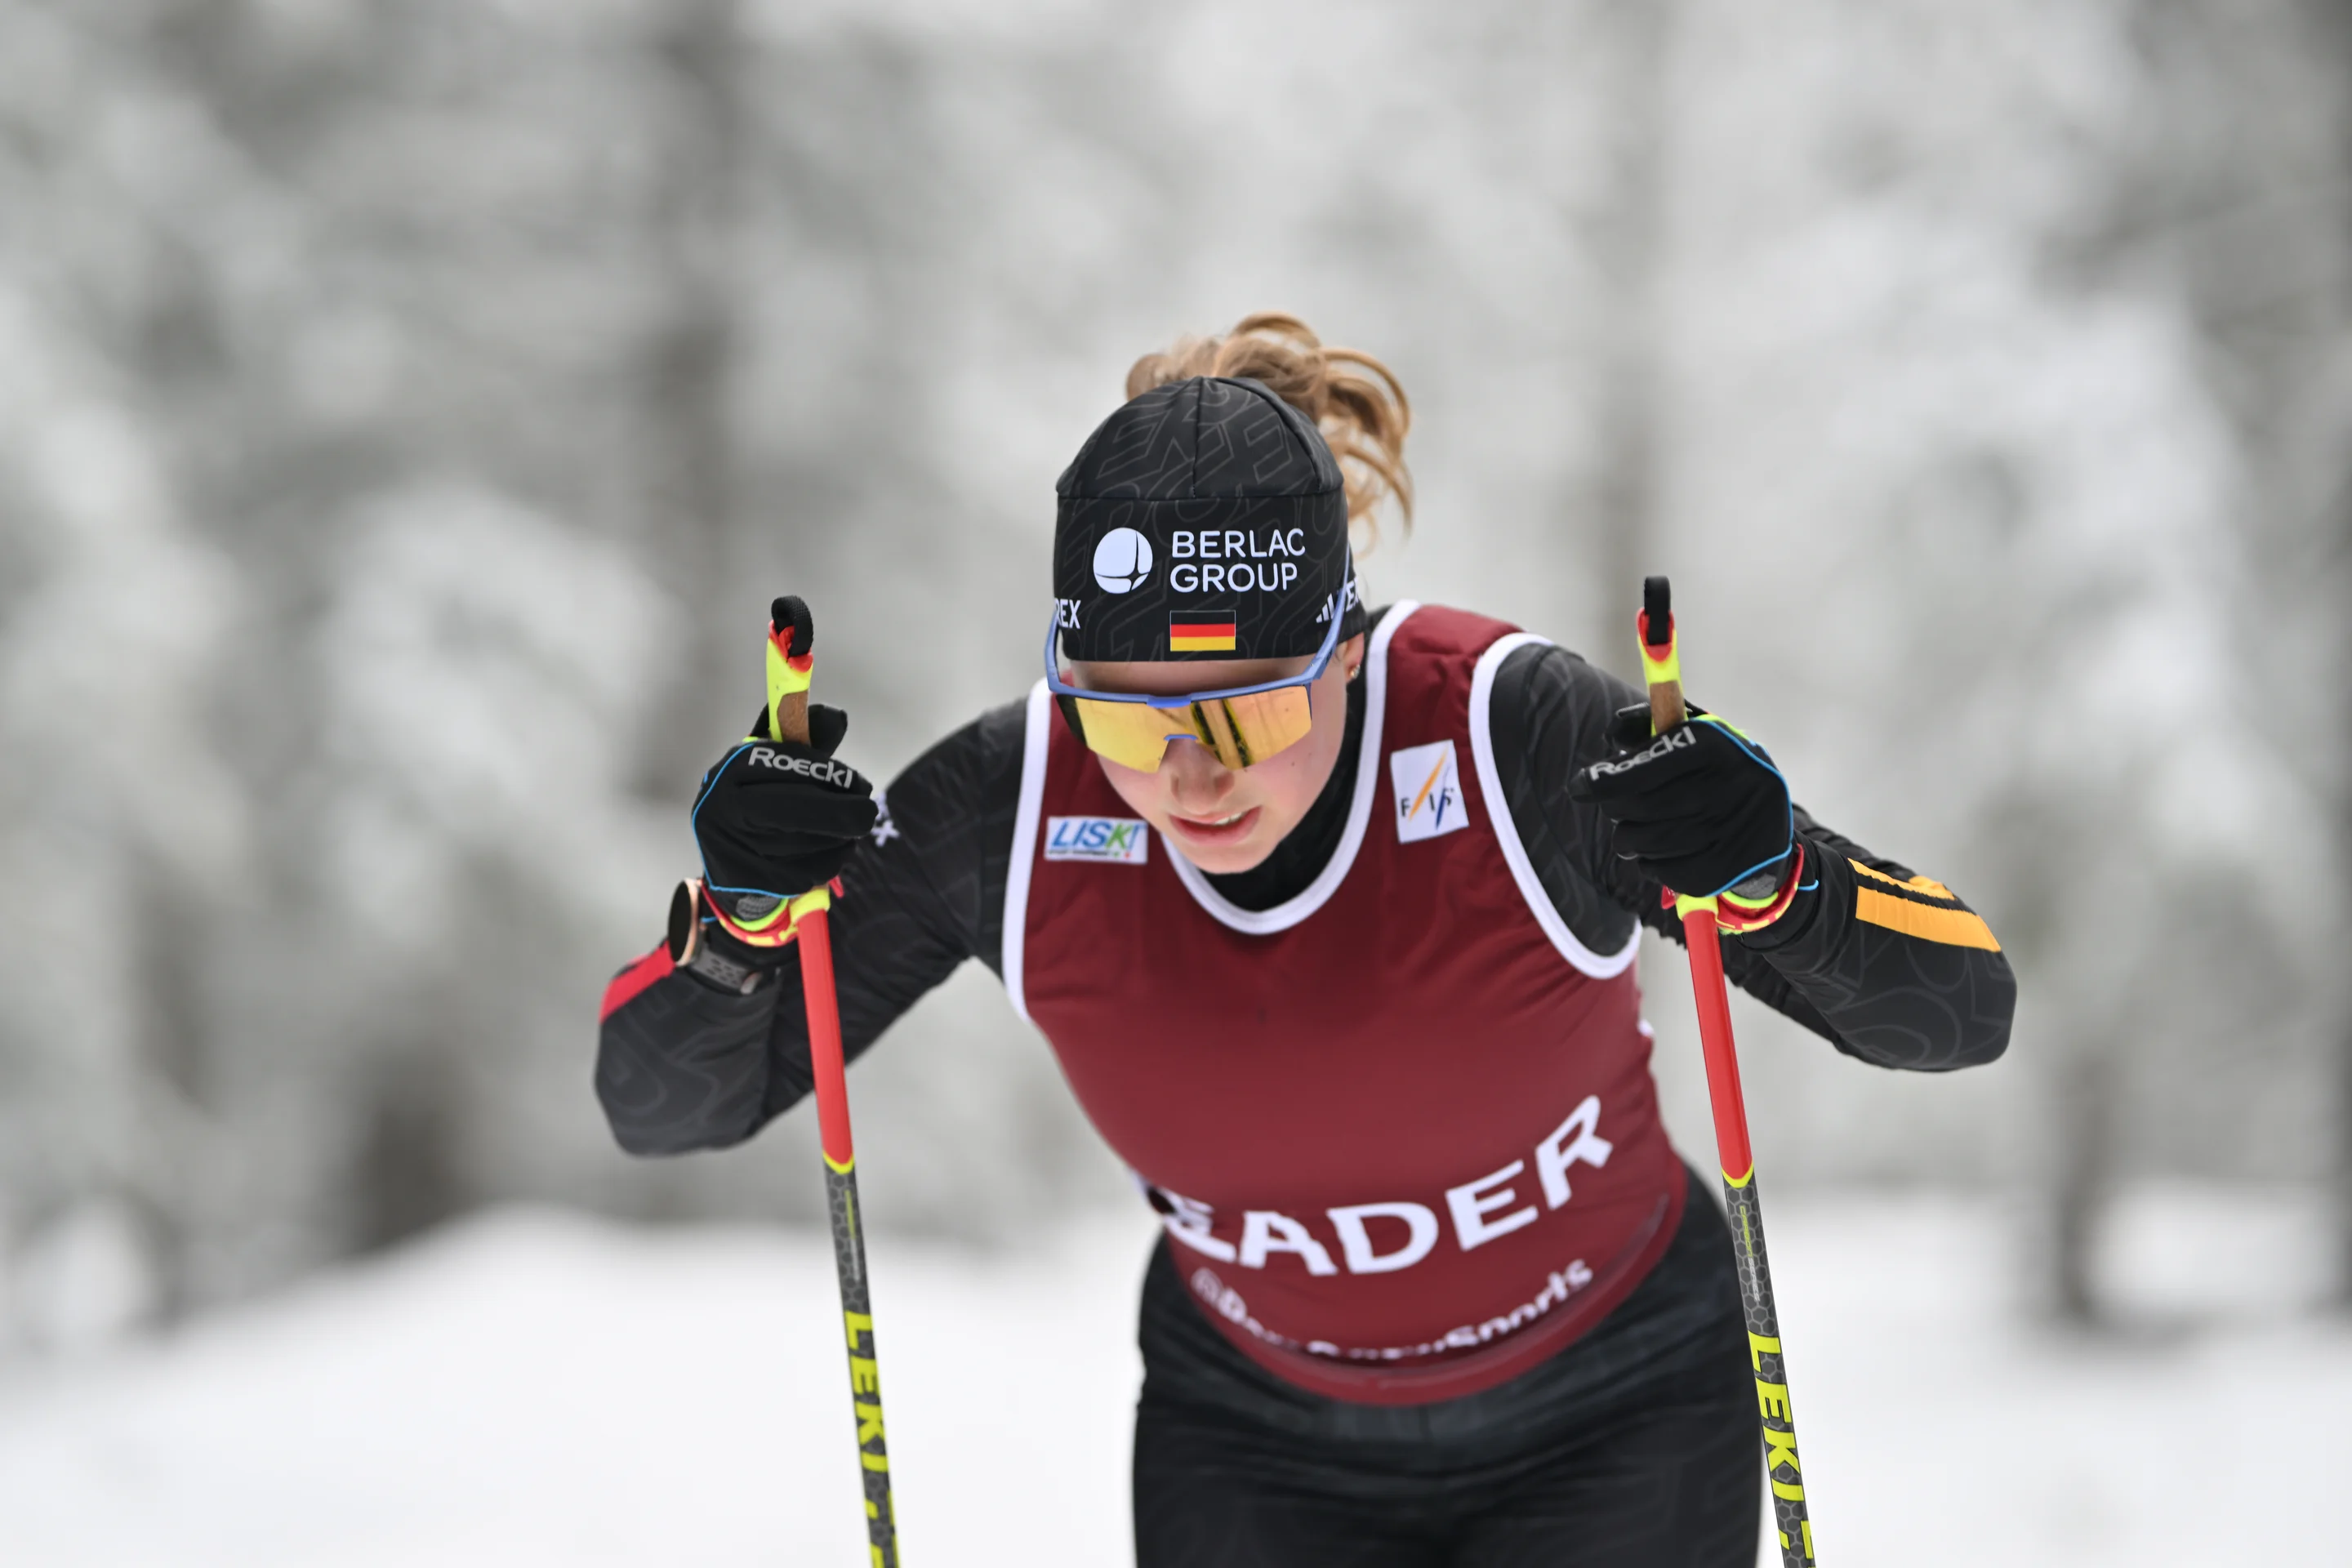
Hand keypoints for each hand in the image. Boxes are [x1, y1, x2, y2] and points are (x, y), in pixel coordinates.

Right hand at [692, 701, 876, 914]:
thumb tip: (838, 716)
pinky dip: (828, 861)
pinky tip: (833, 851)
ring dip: (838, 837)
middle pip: (791, 808)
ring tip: (847, 830)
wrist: (728, 856)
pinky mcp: (748, 879)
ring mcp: (732, 846)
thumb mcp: (778, 763)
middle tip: (868, 813)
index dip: (829, 775)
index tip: (861, 785)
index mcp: (733, 768)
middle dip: (840, 812)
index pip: (785, 764)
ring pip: (802, 843)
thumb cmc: (762, 798)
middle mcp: (724, 805)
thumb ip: (808, 740)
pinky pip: (802, 871)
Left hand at [1568, 703, 1791, 898]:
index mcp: (1716, 745)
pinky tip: (1662, 852)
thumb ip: (1651, 727)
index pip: (1646, 766)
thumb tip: (1612, 734)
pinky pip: (1661, 871)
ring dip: (1628, 839)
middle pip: (1637, 806)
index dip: (1604, 779)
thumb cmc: (1717, 772)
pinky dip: (1650, 864)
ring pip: (1643, 842)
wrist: (1769, 825)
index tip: (1580, 785)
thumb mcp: (1695, 738)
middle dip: (1615, 809)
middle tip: (1617, 810)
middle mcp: (1727, 786)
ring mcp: (1728, 832)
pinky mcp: (1725, 870)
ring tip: (1635, 832)